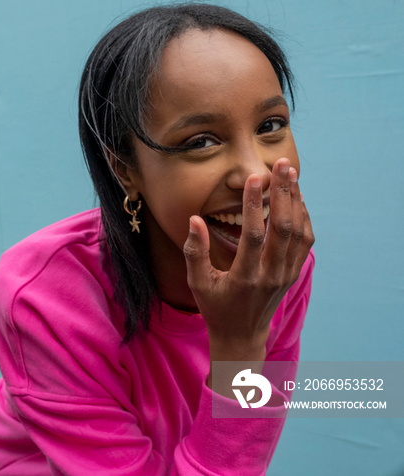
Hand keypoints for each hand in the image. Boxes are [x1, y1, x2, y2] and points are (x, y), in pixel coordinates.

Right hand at [183, 158, 314, 363]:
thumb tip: (195, 219)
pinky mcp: (293, 272)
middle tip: (282, 165)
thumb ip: (195, 251)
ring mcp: (286, 274)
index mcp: (245, 277)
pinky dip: (303, 216)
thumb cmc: (216, 307)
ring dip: (296, 200)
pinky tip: (297, 197)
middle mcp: (271, 275)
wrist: (242, 335)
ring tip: (291, 174)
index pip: (254, 235)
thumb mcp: (198, 283)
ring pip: (299, 232)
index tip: (253, 178)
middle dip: (284, 193)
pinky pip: (305, 241)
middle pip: (284, 228)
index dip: (254, 205)